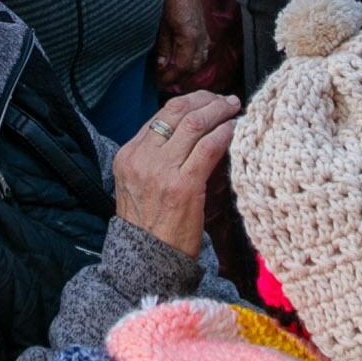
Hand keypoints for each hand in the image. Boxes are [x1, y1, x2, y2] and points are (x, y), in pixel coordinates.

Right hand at [110, 90, 239, 257]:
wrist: (148, 260)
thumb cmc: (150, 224)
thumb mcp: (139, 183)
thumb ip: (156, 156)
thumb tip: (190, 130)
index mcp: (127, 155)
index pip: (161, 115)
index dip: (189, 103)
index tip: (207, 102)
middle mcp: (141, 158)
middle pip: (177, 112)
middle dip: (206, 100)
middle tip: (226, 100)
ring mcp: (160, 171)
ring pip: (194, 124)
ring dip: (219, 111)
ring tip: (234, 109)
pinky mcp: (183, 185)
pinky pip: (208, 147)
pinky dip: (224, 133)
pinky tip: (234, 130)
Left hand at [156, 0, 211, 84]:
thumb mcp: (161, 24)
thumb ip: (164, 47)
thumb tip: (162, 65)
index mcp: (190, 37)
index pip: (183, 67)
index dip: (171, 76)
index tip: (160, 81)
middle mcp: (201, 37)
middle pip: (194, 66)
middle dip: (180, 75)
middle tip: (164, 79)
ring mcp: (204, 33)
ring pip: (200, 60)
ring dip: (187, 68)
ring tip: (172, 71)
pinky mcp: (203, 29)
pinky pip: (202, 50)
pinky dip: (193, 58)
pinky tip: (182, 58)